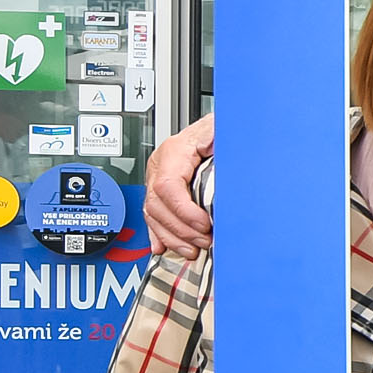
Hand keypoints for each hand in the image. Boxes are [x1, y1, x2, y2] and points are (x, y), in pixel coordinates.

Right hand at [144, 112, 217, 256]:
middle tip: (205, 240)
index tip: (204, 224)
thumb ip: (218, 140)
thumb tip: (220, 149)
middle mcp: (160, 165)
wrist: (213, 123)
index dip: (184, 211)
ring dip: (173, 237)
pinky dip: (159, 234)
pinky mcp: (160, 188)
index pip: (167, 187)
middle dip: (181, 229)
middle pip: (157, 205)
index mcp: (174, 151)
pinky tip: (163, 246)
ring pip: (153, 214)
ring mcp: (156, 177)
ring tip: (193, 249)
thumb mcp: (220, 129)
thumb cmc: (218, 127)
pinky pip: (153, 215)